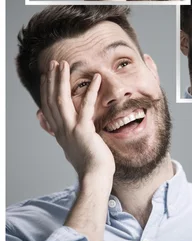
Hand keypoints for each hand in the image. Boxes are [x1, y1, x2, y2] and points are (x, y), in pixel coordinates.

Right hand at [41, 60, 114, 182]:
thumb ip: (67, 135)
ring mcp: (71, 130)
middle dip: (52, 80)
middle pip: (52, 100)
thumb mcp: (74, 146)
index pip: (48, 106)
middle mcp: (61, 129)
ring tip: (64, 64)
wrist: (95, 177)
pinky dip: (90, 91)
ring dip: (62, 80)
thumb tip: (59, 129)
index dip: (47, 90)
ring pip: (62, 100)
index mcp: (60, 132)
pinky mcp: (83, 131)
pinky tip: (96, 78)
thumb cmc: (90, 163)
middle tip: (54, 63)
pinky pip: (86, 107)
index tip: (47, 75)